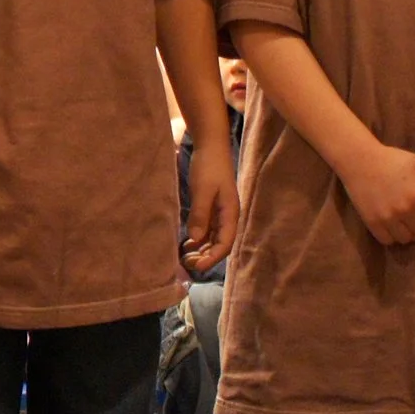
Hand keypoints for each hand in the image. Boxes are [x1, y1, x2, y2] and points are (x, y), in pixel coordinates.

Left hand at [181, 149, 238, 272]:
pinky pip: (206, 230)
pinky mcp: (210, 208)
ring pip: (212, 239)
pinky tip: (186, 244)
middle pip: (219, 245)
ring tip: (184, 257)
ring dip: (200, 250)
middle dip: (205, 257)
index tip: (197, 267)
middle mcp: (227, 216)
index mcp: (230, 214)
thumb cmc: (208, 166)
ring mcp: (219, 213)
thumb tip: (195, 239)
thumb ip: (200, 214)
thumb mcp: (202, 190)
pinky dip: (197, 239)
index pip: (224, 244)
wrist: (210, 146)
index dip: (212, 258)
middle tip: (186, 263)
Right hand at [338, 144, 414, 245]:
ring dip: (407, 231)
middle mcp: (404, 209)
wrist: (360, 160)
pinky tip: (391, 223)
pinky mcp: (372, 223)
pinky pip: (387, 240)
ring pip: (406, 238)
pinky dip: (391, 235)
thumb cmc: (393, 160)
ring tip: (404, 220)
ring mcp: (387, 217)